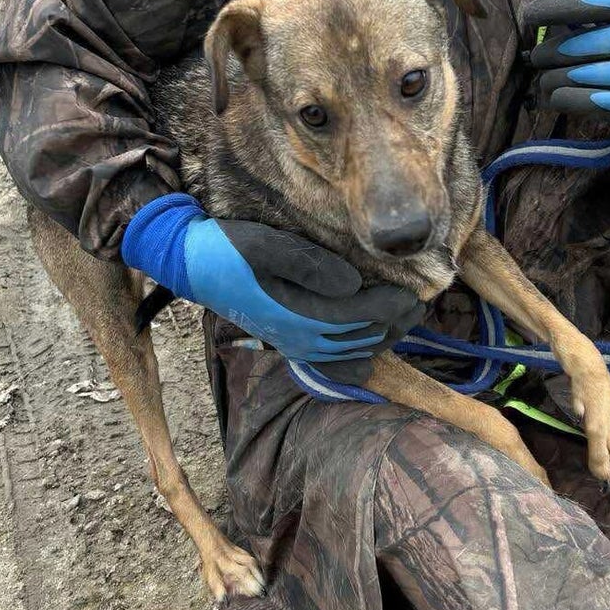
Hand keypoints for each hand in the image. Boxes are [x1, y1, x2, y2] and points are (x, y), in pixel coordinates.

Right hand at [121, 195, 423, 371]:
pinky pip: (332, 365)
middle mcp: (301, 338)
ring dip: (383, 338)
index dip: (395, 307)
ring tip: (405, 317)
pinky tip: (370, 345)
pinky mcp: (289, 342)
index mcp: (300, 314)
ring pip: (353, 353)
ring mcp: (295, 344)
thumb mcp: (266, 245)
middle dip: (397, 322)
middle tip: (420, 300)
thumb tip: (351, 283)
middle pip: (365, 339)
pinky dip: (357, 359)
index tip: (417, 290)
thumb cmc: (228, 248)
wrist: (190, 264)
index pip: (363, 318)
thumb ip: (309, 264)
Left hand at [523, 0, 609, 143]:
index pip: (590, 1)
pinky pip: (605, 104)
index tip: (530, 15)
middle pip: (583, 44)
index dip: (553, 8)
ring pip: (588, 76)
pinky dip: (575, 102)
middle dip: (550, 53)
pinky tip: (559, 100)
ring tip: (542, 82)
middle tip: (536, 58)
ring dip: (555, 81)